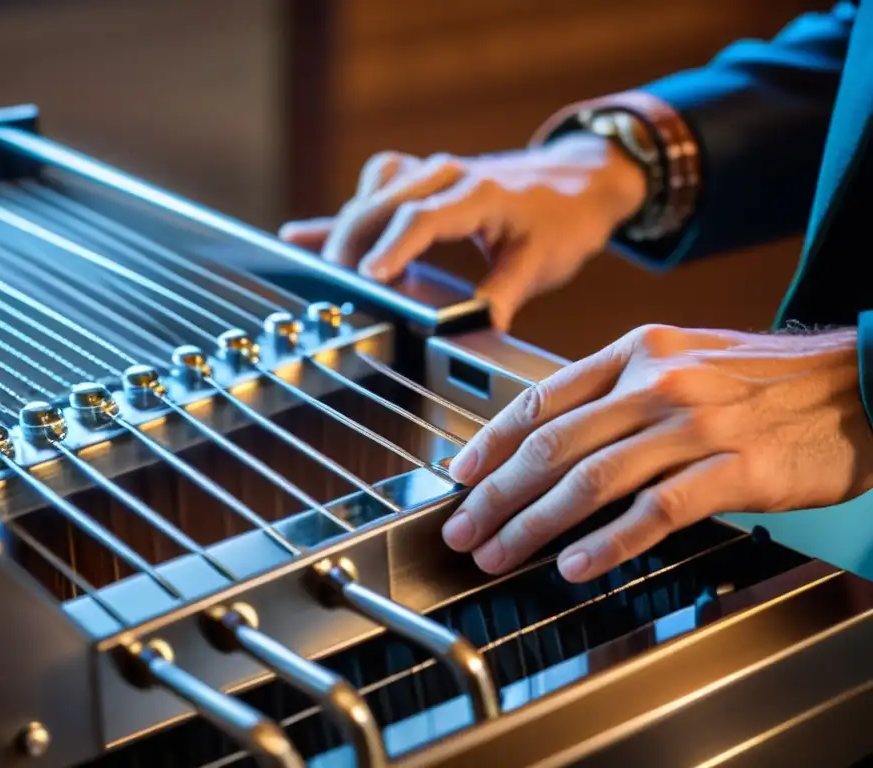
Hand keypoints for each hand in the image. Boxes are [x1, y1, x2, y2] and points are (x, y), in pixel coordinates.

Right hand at [278, 133, 646, 328]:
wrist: (578, 178)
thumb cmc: (561, 219)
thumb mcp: (542, 262)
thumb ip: (506, 293)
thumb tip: (478, 329)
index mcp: (478, 193)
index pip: (423, 217)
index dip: (392, 248)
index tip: (367, 278)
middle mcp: (447, 175)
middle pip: (384, 201)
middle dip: (352, 242)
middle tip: (330, 286)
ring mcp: (430, 172)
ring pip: (374, 190)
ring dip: (347, 227)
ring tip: (326, 271)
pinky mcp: (420, 179)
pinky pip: (373, 189)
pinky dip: (342, 214)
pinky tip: (302, 237)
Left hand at [442, 324, 872, 581]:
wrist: (857, 381)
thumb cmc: (765, 378)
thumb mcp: (683, 359)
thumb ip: (618, 390)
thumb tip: (553, 434)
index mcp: (637, 353)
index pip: (542, 399)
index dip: (491, 441)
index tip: (460, 475)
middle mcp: (656, 384)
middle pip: (553, 445)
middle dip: (496, 494)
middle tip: (462, 529)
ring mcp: (694, 426)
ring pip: (591, 480)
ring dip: (534, 524)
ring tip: (500, 555)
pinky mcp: (733, 469)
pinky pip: (656, 511)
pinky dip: (609, 543)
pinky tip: (576, 566)